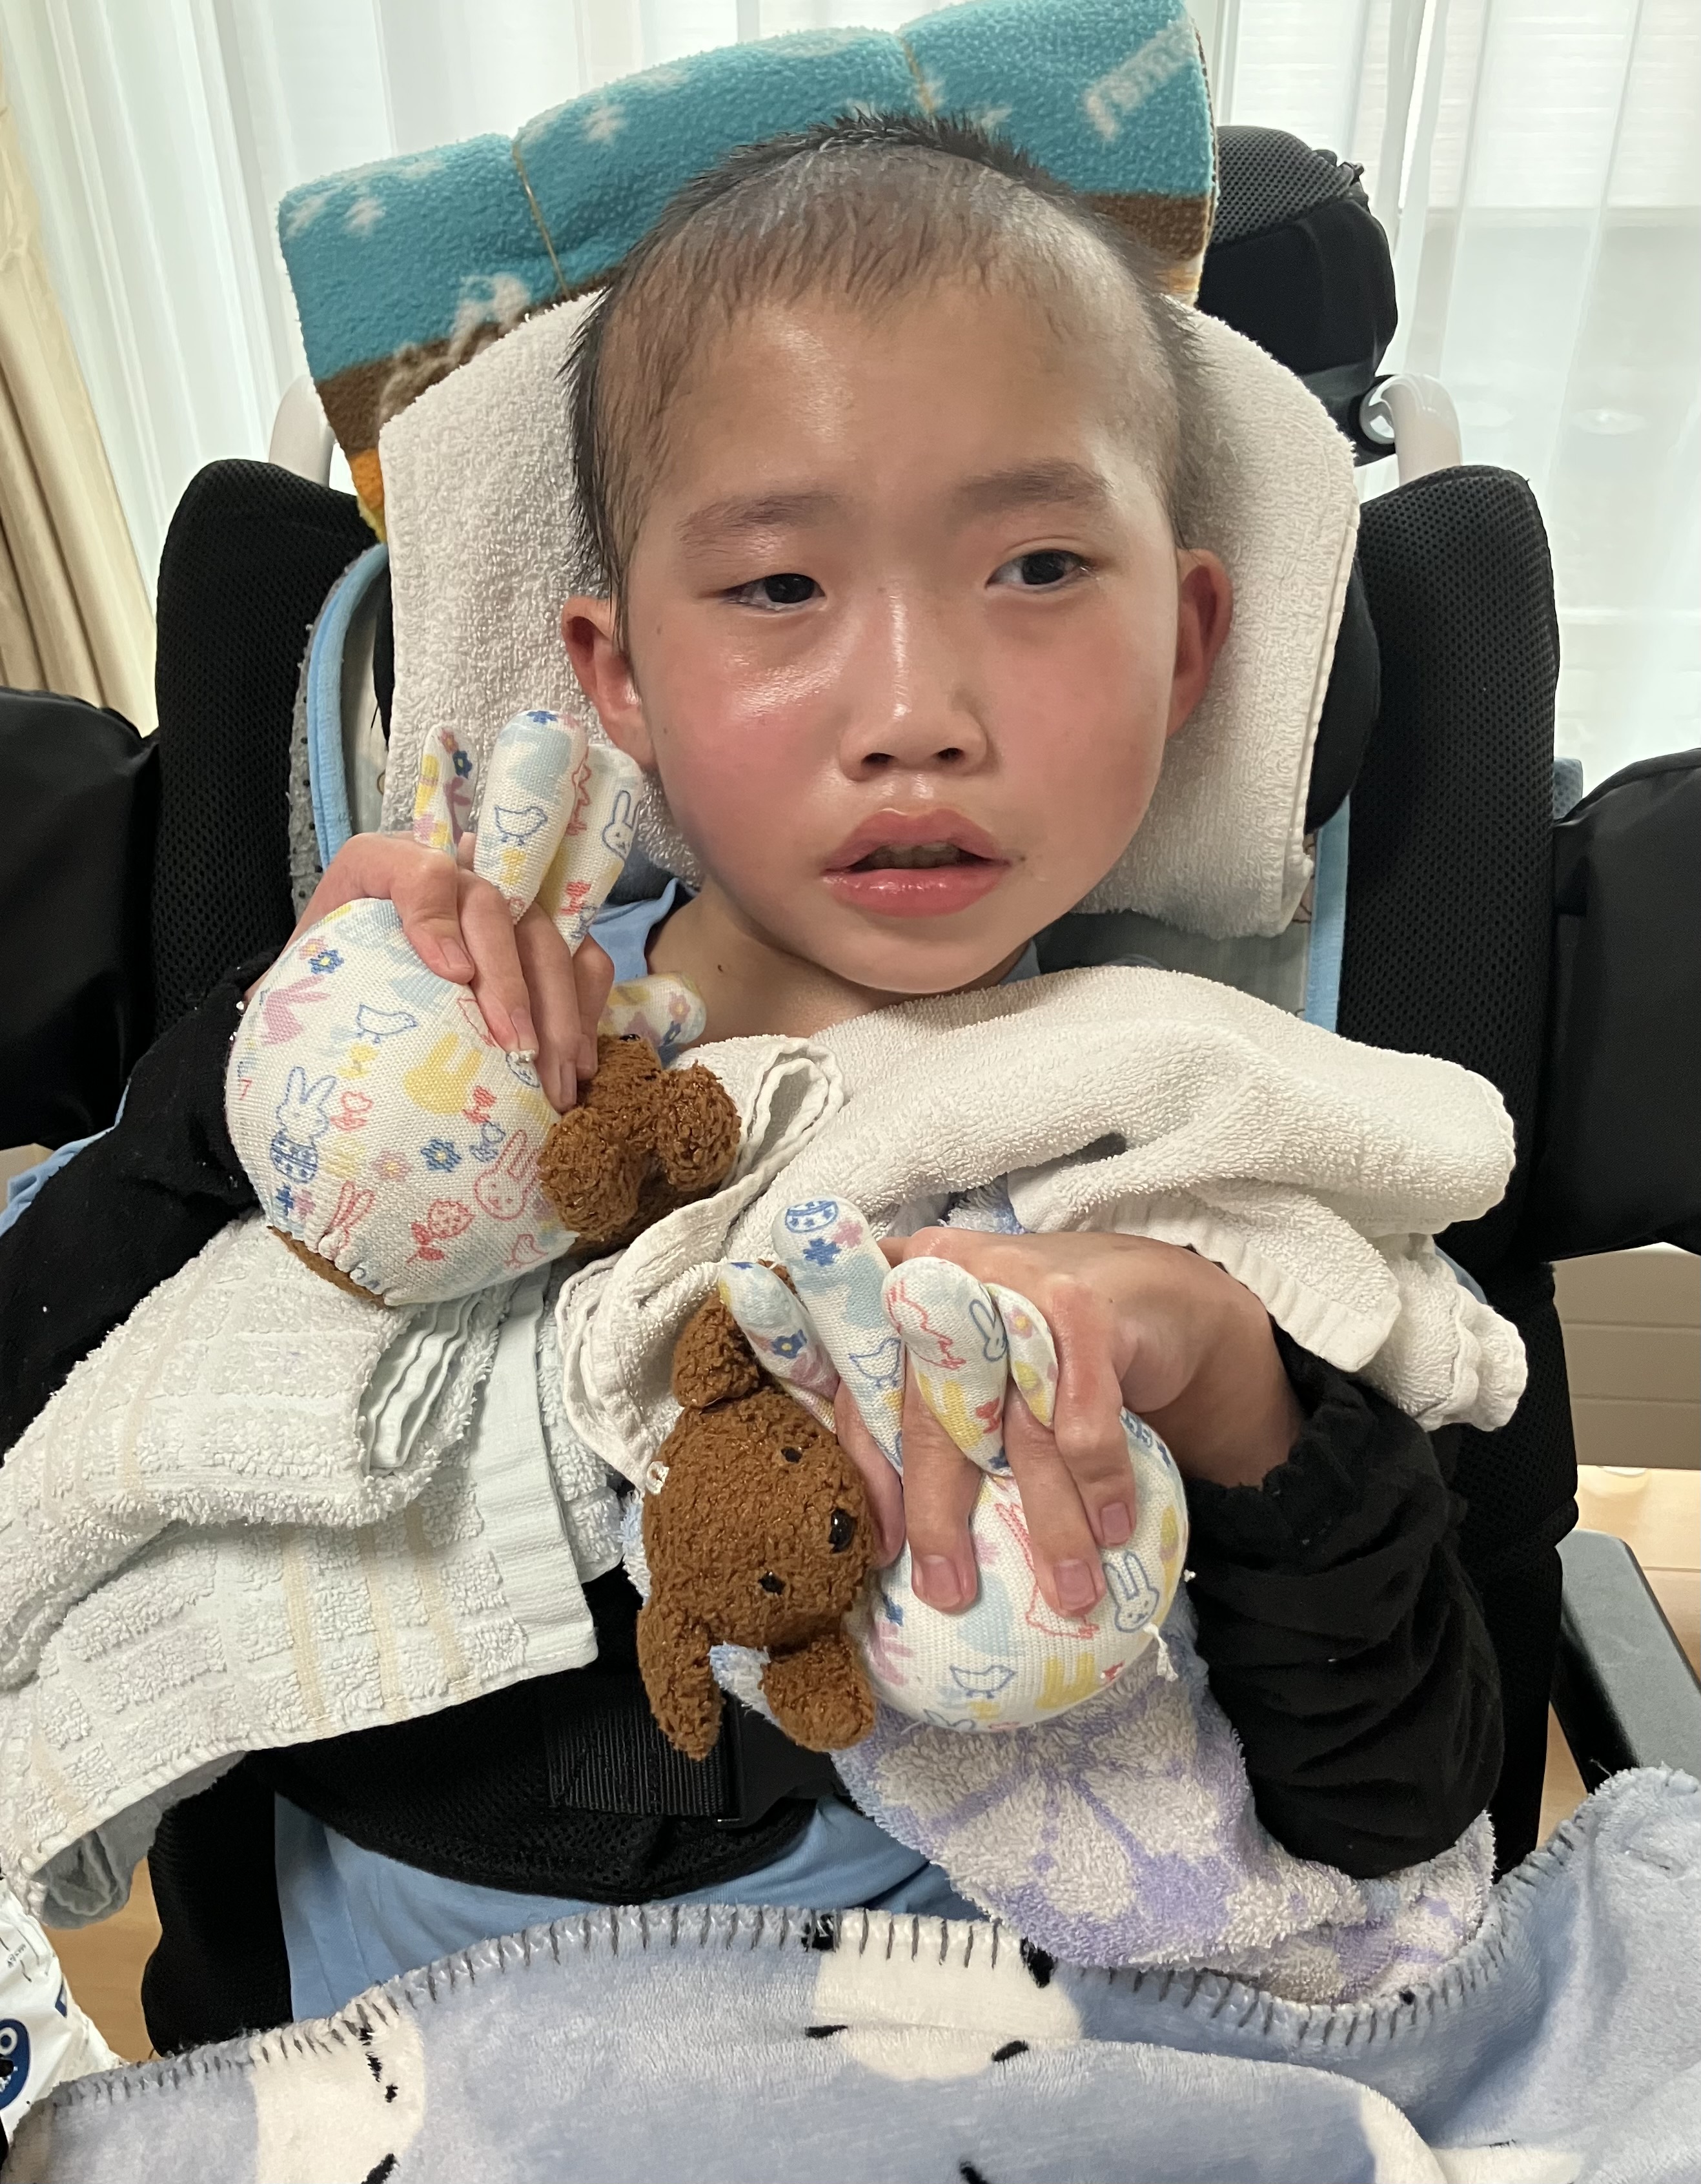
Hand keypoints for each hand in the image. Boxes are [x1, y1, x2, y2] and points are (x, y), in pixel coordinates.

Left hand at [249, 832, 614, 1110]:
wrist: (343, 998)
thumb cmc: (322, 994)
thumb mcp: (298, 983)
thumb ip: (304, 987)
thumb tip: (332, 1027)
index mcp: (380, 868)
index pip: (419, 873)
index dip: (437, 918)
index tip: (450, 977)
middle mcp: (451, 873)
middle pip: (497, 910)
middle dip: (513, 985)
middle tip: (520, 1052)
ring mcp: (501, 902)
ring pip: (551, 937)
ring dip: (560, 1009)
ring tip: (557, 1077)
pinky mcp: (535, 939)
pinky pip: (581, 959)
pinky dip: (586, 1010)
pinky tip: (578, 1065)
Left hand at [832, 1230, 1302, 1619]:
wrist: (1150, 1287)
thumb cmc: (1039, 1336)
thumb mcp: (971, 1359)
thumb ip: (921, 1404)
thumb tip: (888, 1531)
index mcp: (902, 1295)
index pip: (862, 1393)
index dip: (870, 1478)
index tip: (884, 1552)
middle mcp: (949, 1280)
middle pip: (931, 1417)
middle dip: (940, 1517)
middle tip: (950, 1592)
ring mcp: (1017, 1290)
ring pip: (1016, 1429)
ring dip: (1048, 1523)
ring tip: (1068, 1593)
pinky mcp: (1086, 1311)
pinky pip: (1082, 1417)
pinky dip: (1100, 1481)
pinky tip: (1115, 1529)